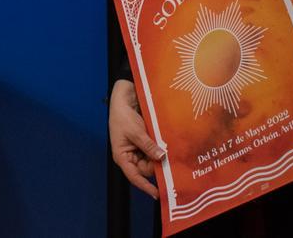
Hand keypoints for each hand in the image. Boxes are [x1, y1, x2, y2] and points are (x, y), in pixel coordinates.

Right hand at [109, 79, 164, 198]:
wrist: (125, 98)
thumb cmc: (122, 115)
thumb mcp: (135, 131)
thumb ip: (148, 145)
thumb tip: (161, 157)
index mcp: (122, 156)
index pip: (134, 176)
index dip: (145, 185)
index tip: (157, 193)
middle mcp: (131, 155)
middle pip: (146, 168)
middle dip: (157, 166)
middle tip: (170, 162)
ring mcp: (139, 149)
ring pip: (152, 160)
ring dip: (160, 156)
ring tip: (170, 151)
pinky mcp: (146, 142)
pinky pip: (155, 150)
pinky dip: (161, 149)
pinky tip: (168, 146)